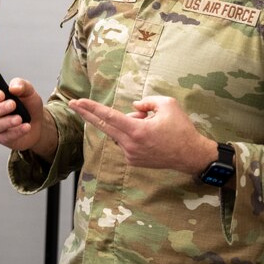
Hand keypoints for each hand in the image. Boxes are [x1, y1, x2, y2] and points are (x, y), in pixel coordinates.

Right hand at [0, 78, 53, 158]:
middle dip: (0, 108)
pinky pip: (6, 137)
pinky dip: (17, 132)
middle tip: (13, 104)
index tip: (2, 94)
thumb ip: (21, 85)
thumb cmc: (29, 105)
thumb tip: (13, 88)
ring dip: (7, 121)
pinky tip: (26, 127)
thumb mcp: (29, 92)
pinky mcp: (3, 139)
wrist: (38, 123)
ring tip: (20, 118)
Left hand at [68, 95, 216, 173]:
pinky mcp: (133, 161)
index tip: (78, 102)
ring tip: (152, 125)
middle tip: (73, 104)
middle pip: (104, 126)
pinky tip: (152, 136)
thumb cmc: (181, 128)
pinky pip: (126, 142)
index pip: (109, 116)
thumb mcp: (168, 105)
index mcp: (137, 130)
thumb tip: (134, 107)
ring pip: (120, 133)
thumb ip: (147, 102)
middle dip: (87, 114)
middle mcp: (130, 144)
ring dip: (128, 124)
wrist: (190, 155)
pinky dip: (133, 135)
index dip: (92, 108)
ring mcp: (131, 155)